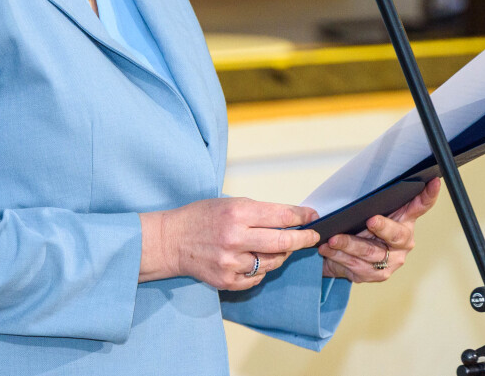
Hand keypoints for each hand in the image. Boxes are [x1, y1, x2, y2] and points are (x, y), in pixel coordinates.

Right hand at [140, 197, 320, 290]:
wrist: (171, 241)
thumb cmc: (200, 218)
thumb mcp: (229, 204)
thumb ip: (258, 212)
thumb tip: (290, 217)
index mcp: (237, 213)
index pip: (280, 215)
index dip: (301, 216)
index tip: (312, 216)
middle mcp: (235, 238)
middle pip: (282, 241)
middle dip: (303, 239)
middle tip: (312, 236)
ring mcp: (231, 262)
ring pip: (272, 262)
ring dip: (281, 254)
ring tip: (279, 246)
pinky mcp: (227, 280)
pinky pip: (257, 277)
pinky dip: (262, 269)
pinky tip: (255, 259)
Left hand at [318, 176, 441, 282]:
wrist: (344, 255)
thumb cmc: (358, 226)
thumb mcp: (362, 210)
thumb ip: (364, 201)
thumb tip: (345, 192)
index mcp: (405, 219)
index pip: (421, 206)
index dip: (428, 195)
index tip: (433, 181)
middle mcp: (403, 241)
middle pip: (396, 234)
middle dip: (383, 227)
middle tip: (370, 220)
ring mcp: (392, 260)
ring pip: (369, 252)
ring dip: (348, 245)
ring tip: (331, 239)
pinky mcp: (377, 274)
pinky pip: (356, 266)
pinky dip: (339, 257)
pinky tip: (327, 250)